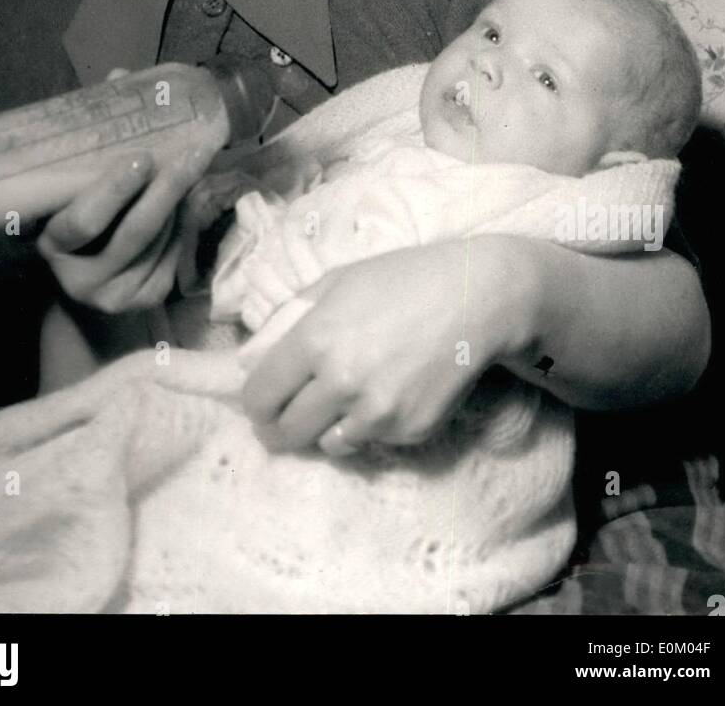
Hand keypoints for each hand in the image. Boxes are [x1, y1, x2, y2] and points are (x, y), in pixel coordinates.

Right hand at [35, 69, 210, 313]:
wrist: (86, 289)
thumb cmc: (75, 224)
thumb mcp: (70, 190)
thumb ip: (91, 142)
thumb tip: (120, 78)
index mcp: (54, 246)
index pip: (82, 222)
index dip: (112, 192)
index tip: (140, 158)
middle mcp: (84, 279)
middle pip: (135, 232)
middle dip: (168, 188)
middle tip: (193, 149)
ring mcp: (120, 295)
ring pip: (162, 239)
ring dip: (182, 199)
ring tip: (197, 159)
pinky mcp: (150, 299)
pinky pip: (177, 252)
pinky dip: (187, 219)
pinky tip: (193, 193)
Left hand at [241, 235, 535, 452]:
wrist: (477, 298)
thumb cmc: (402, 279)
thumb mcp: (336, 283)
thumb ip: (286, 321)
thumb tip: (246, 362)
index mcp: (315, 340)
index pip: (259, 397)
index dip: (255, 404)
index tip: (263, 403)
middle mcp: (341, 383)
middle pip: (285, 433)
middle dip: (280, 428)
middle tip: (289, 417)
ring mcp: (378, 413)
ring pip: (328, 444)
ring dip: (328, 427)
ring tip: (348, 398)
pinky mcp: (410, 431)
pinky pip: (373, 441)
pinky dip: (371, 425)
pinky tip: (390, 391)